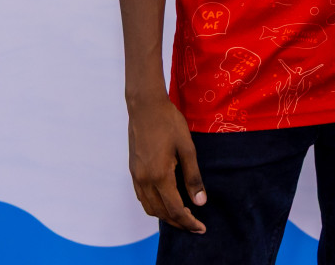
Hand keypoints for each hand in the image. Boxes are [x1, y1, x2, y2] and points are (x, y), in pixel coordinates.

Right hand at [127, 94, 207, 232]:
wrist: (145, 106)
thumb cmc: (169, 122)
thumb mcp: (187, 148)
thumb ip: (193, 177)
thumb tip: (200, 202)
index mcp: (160, 176)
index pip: (175, 209)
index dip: (189, 222)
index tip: (201, 228)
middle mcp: (145, 180)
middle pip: (161, 212)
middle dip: (179, 222)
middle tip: (195, 224)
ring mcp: (136, 176)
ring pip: (149, 207)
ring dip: (165, 216)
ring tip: (183, 215)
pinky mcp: (133, 171)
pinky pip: (142, 197)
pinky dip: (154, 206)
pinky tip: (166, 201)